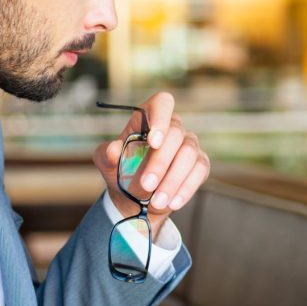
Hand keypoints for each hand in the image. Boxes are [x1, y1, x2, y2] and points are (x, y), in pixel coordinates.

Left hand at [92, 92, 209, 236]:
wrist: (136, 198)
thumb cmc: (122, 172)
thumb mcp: (106, 164)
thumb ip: (106, 154)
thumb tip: (113, 149)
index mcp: (149, 119)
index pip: (162, 103)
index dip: (160, 117)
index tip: (153, 141)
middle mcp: (172, 128)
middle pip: (175, 134)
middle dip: (160, 163)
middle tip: (146, 185)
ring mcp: (189, 145)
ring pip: (189, 154)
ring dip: (172, 180)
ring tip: (156, 201)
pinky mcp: (200, 163)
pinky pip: (199, 171)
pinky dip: (185, 189)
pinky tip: (172, 203)